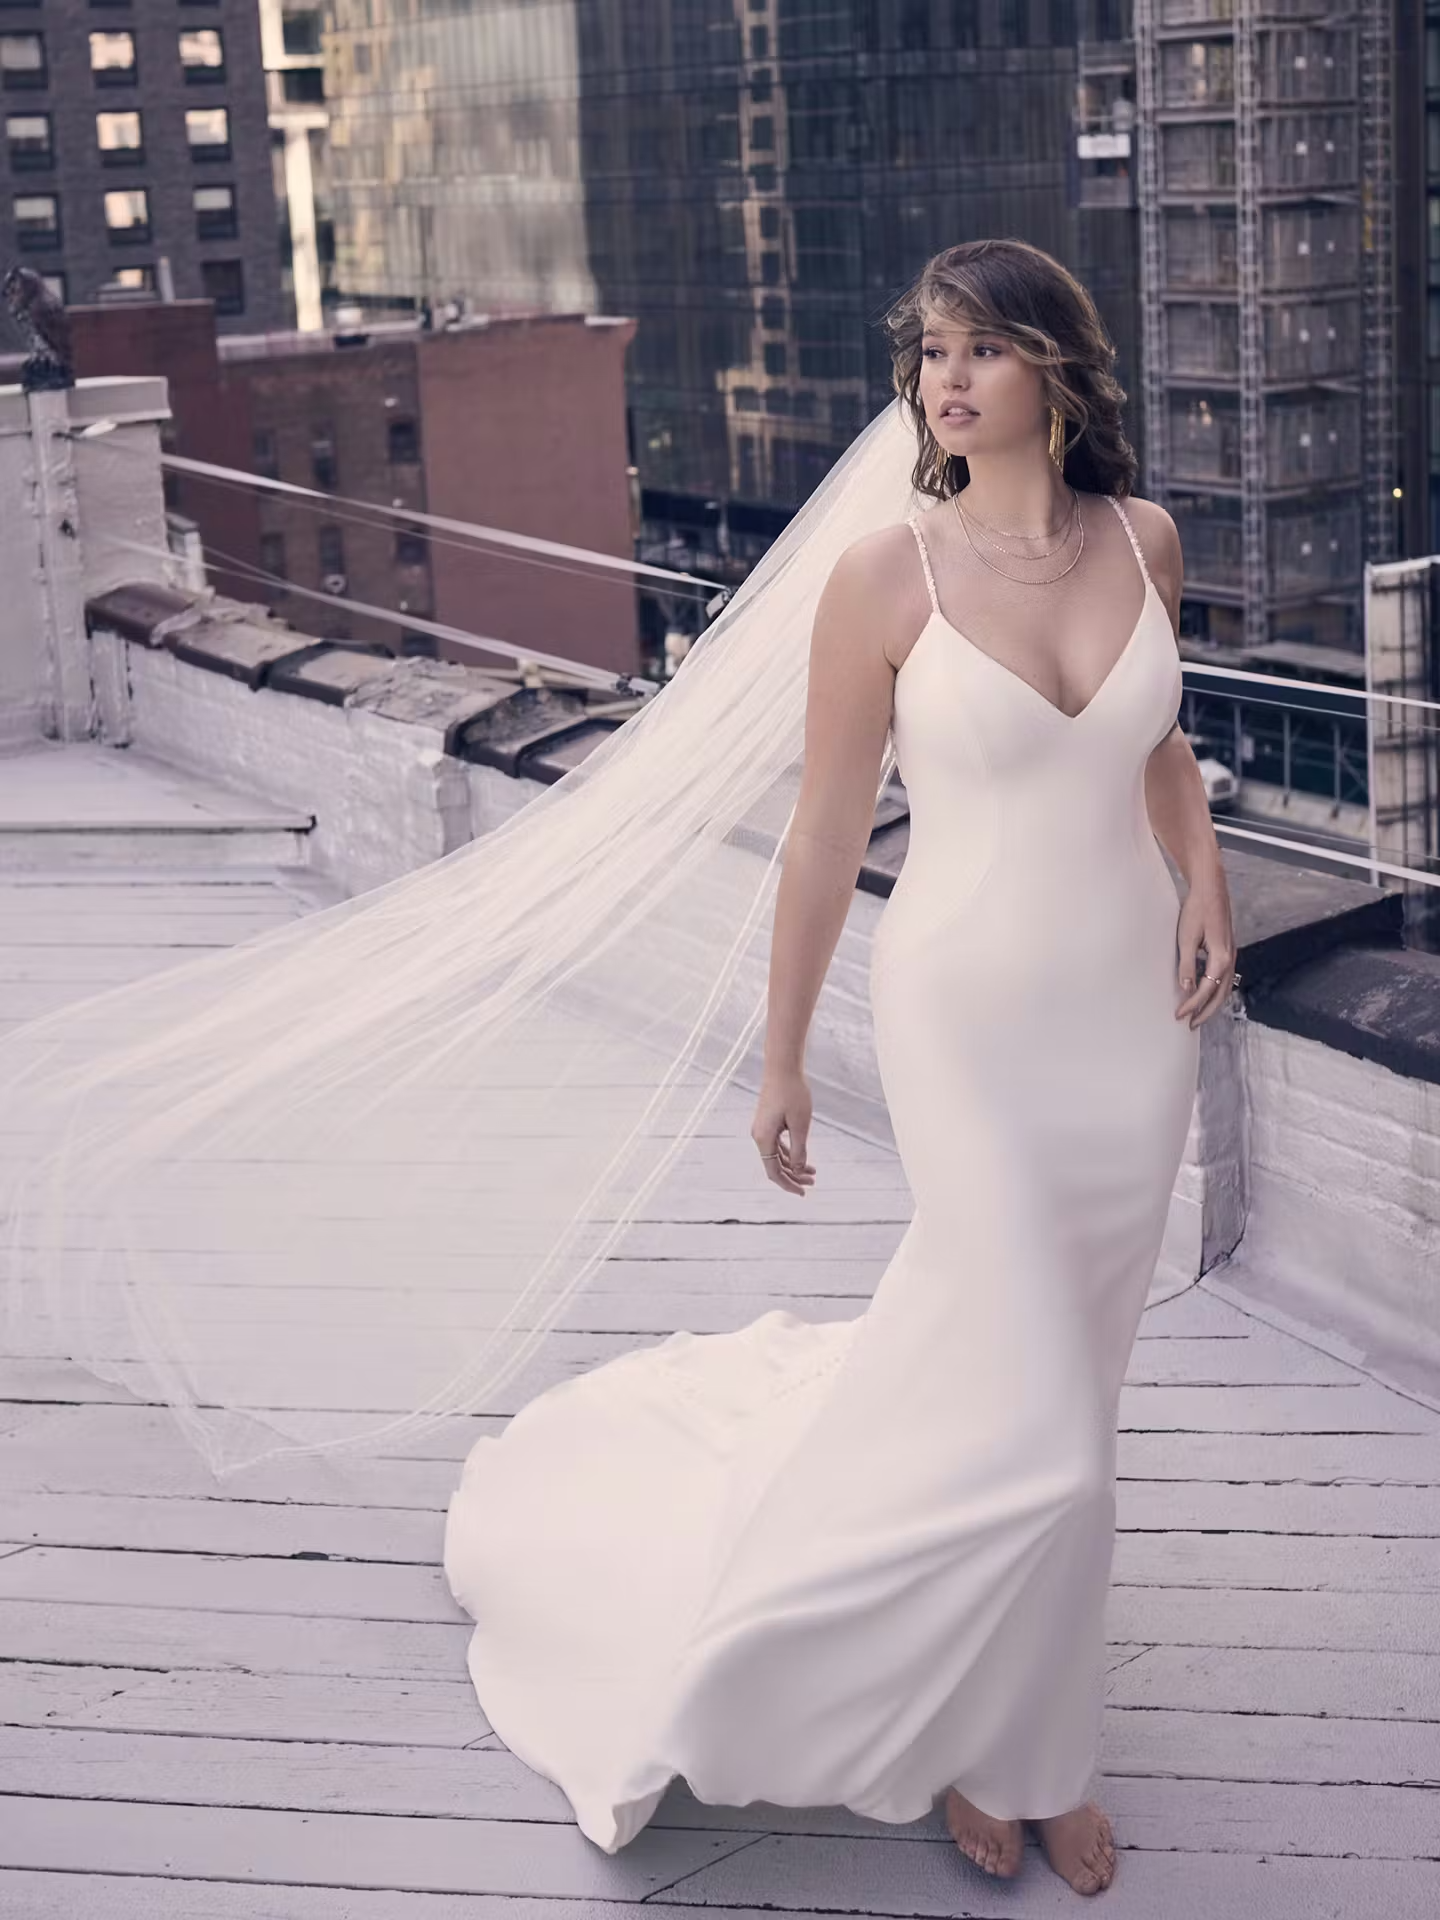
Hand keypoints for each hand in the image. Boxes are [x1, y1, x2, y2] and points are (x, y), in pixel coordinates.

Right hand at [751, 1068, 815, 1195]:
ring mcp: (762, 1129)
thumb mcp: (801, 1124)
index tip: (803, 1193)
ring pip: (776, 1156)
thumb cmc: (793, 1093)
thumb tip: (798, 1169)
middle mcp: (759, 1136)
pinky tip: (803, 1156)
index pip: (773, 1171)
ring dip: (793, 1165)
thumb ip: (799, 1149)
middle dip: (793, 1176)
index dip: (788, 1184)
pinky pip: (776, 1145)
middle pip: (774, 1165)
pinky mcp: (767, 1122)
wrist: (782, 1068)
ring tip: (813, 1172)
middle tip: (813, 1182)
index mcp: (764, 1138)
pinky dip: (789, 1153)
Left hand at [1175, 876, 1237, 1029]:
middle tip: (1190, 1025)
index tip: (1179, 1015)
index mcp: (1221, 958)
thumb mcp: (1186, 939)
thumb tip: (1185, 989)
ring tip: (1198, 1015)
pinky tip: (1205, 993)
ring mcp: (1231, 955)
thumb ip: (1187, 966)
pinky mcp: (1227, 950)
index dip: (1192, 1005)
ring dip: (1212, 1004)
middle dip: (1206, 1012)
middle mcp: (1230, 959)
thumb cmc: (1196, 911)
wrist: (1211, 890)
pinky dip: (1216, 991)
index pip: (1206, 991)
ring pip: (1225, 988)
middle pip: (1220, 995)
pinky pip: (1224, 978)